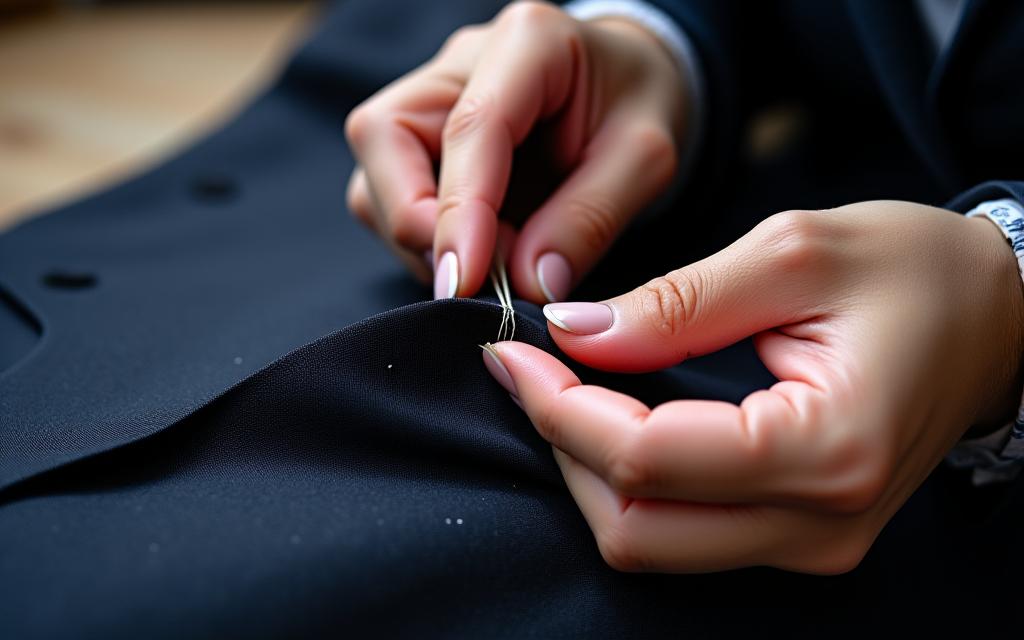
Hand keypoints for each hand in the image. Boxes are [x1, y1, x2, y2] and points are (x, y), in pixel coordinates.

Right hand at [344, 1, 686, 300]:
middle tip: (483, 278)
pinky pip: (391, 202)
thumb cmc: (640, 107)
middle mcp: (458, 62)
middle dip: (419, 224)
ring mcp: (429, 100)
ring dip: (424, 241)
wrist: (628, 84)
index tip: (464, 283)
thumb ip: (589, 219)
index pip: (469, 127)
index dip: (458, 211)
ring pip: (375, 179)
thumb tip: (528, 285)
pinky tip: (484, 254)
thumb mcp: (646, 160)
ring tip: (499, 266)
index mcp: (528, 40)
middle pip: (384, 138)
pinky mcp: (418, 143)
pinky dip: (430, 244)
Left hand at [481, 202, 1023, 572]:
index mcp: (824, 450)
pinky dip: (627, 482)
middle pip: (632, 529)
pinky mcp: (799, 536)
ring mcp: (810, 543)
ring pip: (648, 544)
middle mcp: (817, 524)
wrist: (996, 318)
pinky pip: (681, 532)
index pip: (643, 460)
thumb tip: (573, 334)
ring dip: (587, 470)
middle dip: (561, 446)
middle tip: (527, 368)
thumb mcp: (791, 253)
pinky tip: (610, 419)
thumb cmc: (912, 270)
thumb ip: (675, 303)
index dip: (558, 407)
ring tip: (560, 388)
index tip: (512, 350)